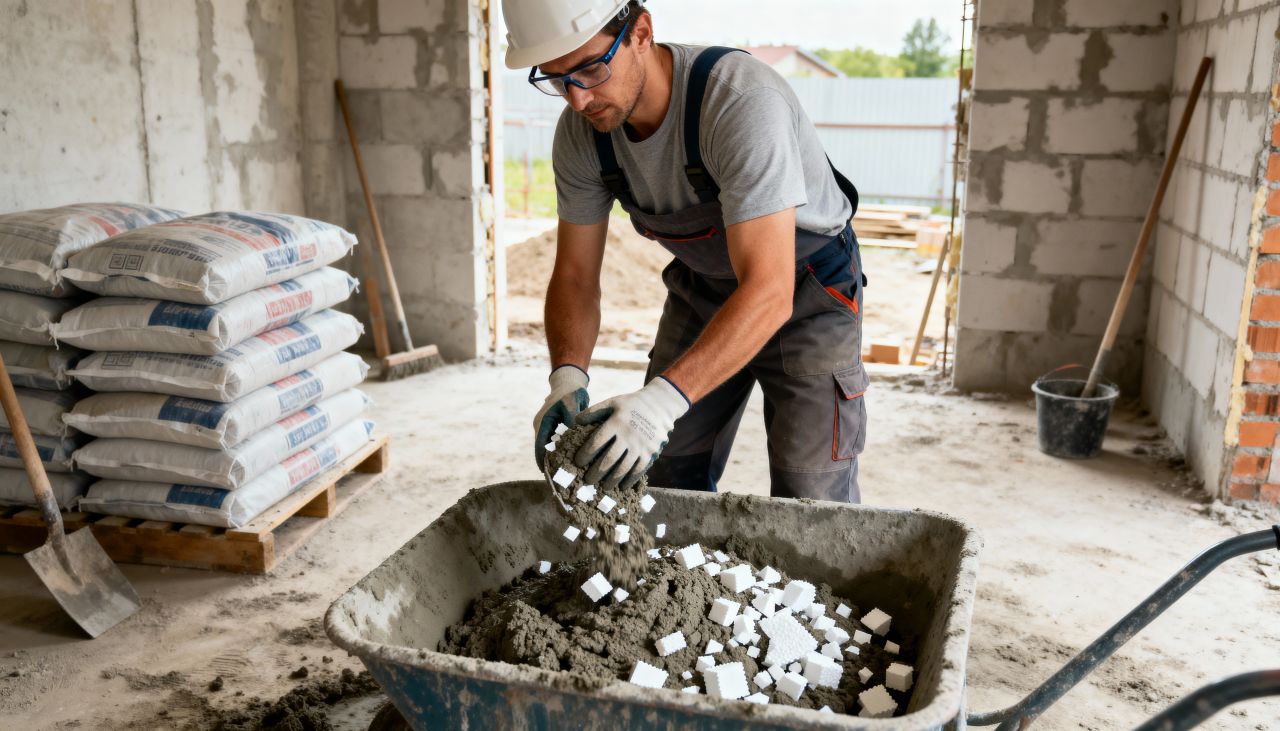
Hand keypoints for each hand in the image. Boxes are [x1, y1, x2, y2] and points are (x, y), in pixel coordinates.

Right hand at [533, 365, 589, 470]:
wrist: (569, 382)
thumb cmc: (571, 392)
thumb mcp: (572, 404)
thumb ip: (571, 420)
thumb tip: (573, 437)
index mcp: (542, 423)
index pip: (539, 447)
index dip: (542, 463)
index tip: (548, 477)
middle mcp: (542, 427)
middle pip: (543, 451)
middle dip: (550, 465)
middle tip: (559, 482)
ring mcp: (548, 428)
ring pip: (550, 449)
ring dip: (556, 461)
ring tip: (566, 477)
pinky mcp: (556, 430)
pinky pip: (557, 445)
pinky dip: (562, 454)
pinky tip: (573, 464)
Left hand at [573, 377, 689, 489]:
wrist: (660, 405)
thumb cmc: (632, 404)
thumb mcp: (613, 402)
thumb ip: (594, 411)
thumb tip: (575, 421)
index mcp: (616, 422)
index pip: (597, 442)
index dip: (586, 454)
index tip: (578, 462)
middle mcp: (628, 435)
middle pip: (609, 459)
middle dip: (596, 472)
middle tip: (588, 480)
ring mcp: (641, 445)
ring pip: (624, 468)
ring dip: (612, 480)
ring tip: (603, 487)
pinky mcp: (651, 452)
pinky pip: (639, 470)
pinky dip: (630, 480)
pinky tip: (622, 486)